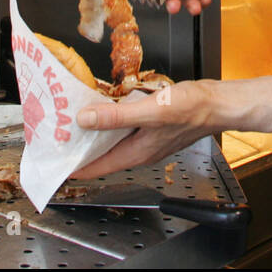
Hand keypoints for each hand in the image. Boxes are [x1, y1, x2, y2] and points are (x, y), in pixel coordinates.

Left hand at [70, 80, 219, 178]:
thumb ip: (116, 116)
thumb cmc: (191, 110)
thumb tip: (85, 119)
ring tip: (75, 123)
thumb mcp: (150, 111)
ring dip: (95, 134)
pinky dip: (111, 122)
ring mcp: (148, 140)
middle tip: (57, 138)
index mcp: (136, 153)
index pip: (96, 168)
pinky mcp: (154, 127)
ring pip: (113, 142)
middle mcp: (140, 150)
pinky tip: (107, 108)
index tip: (54, 162)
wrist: (218, 104)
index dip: (73, 167)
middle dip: (80, 149)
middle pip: (102, 156)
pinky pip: (125, 129)